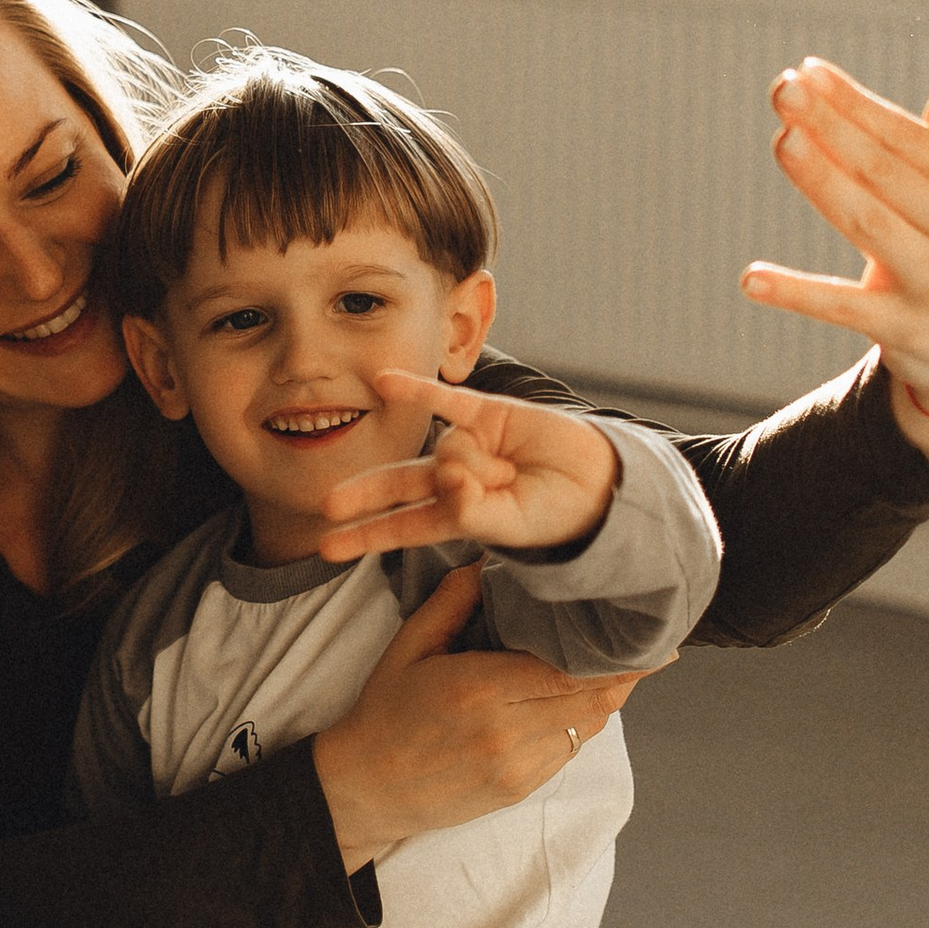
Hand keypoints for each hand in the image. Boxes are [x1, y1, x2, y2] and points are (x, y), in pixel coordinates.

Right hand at [312, 562, 659, 875]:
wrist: (365, 789)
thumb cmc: (385, 711)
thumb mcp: (410, 646)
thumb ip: (453, 600)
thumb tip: (488, 559)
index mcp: (479, 690)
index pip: (569, 671)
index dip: (615, 657)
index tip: (648, 637)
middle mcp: (505, 733)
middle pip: (590, 701)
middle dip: (626, 675)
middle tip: (658, 647)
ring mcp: (516, 767)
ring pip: (586, 728)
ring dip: (608, 699)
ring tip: (627, 669)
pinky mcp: (518, 790)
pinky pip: (567, 751)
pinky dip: (579, 724)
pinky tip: (581, 700)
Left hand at [319, 372, 621, 560]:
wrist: (601, 484)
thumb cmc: (557, 514)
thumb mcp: (509, 524)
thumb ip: (473, 509)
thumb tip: (445, 474)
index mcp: (458, 515)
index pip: (403, 526)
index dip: (366, 536)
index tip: (327, 546)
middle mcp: (456, 478)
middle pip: (399, 484)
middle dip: (365, 496)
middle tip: (328, 504)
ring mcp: (470, 444)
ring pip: (446, 452)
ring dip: (473, 465)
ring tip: (507, 474)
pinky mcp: (488, 413)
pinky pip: (445, 400)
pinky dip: (416, 390)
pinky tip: (384, 381)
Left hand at [740, 56, 928, 464]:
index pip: (909, 136)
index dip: (855, 103)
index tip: (806, 71)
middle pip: (883, 172)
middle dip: (830, 127)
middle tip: (783, 90)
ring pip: (866, 223)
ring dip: (821, 180)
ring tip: (782, 141)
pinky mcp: (906, 332)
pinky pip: (841, 307)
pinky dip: (795, 292)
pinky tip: (750, 278)